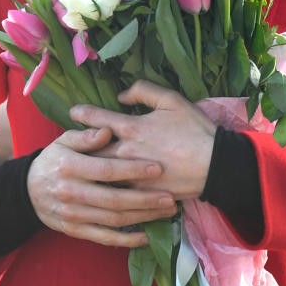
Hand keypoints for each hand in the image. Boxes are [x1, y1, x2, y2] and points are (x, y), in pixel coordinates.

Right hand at [27, 126, 177, 247]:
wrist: (27, 191)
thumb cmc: (54, 160)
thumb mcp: (64, 141)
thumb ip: (86, 136)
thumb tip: (107, 131)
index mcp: (69, 167)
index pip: (106, 170)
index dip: (133, 169)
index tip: (158, 168)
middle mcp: (70, 193)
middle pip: (114, 200)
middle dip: (145, 200)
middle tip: (170, 197)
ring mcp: (73, 215)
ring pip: (113, 220)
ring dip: (142, 218)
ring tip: (165, 212)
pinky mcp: (75, 231)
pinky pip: (104, 238)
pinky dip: (126, 240)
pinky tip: (146, 235)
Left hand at [71, 81, 216, 200]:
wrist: (215, 165)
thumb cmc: (194, 129)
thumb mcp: (172, 100)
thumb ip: (143, 91)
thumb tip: (121, 96)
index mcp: (132, 128)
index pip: (97, 119)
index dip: (82, 114)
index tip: (73, 112)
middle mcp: (126, 152)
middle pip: (92, 151)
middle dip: (80, 148)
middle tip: (70, 146)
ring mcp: (132, 176)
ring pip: (101, 174)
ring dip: (90, 170)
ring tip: (81, 168)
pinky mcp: (141, 194)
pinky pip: (117, 192)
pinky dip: (107, 189)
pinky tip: (102, 188)